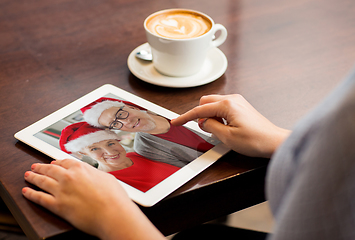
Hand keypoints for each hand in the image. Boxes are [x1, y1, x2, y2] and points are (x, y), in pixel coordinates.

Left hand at [22, 159, 163, 239]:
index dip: (56, 162)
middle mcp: (68, 177)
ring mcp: (61, 191)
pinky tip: (26, 192)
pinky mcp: (57, 206)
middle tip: (35, 167)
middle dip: (41, 167)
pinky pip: (39, 198)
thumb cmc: (114, 198)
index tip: (52, 163)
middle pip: (50, 169)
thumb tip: (92, 175)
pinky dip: (31, 194)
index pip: (64, 162)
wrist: (113, 214)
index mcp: (81, 168)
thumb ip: (95, 174)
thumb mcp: (107, 178)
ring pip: (42, 181)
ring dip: (33, 177)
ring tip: (28, 175)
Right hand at [171, 94, 289, 157]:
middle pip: (205, 102)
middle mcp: (233, 99)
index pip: (200, 110)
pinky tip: (225, 127)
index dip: (185, 117)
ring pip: (213, 104)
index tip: (176, 122)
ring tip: (219, 131)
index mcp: (227, 105)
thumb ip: (210, 127)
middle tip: (204, 130)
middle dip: (200, 115)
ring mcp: (238, 101)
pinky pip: (222, 107)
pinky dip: (218, 116)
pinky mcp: (241, 106)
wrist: (274, 142)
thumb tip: (202, 122)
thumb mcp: (227, 137)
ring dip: (210, 116)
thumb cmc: (256, 140)